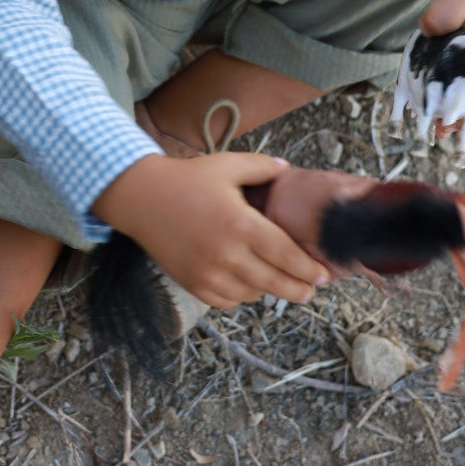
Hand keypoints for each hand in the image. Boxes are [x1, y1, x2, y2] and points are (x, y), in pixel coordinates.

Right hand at [92, 152, 329, 308]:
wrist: (141, 197)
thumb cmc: (187, 179)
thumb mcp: (226, 165)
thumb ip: (261, 167)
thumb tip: (288, 169)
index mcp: (240, 223)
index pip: (285, 254)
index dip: (308, 268)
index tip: (324, 274)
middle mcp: (226, 253)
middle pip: (274, 281)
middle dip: (298, 288)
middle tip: (312, 290)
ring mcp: (207, 272)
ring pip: (251, 294)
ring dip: (268, 290)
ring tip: (279, 283)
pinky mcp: (192, 282)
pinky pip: (226, 300)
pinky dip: (241, 296)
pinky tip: (249, 285)